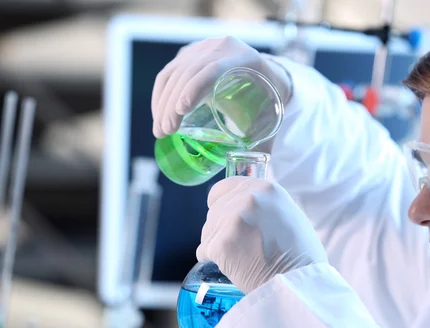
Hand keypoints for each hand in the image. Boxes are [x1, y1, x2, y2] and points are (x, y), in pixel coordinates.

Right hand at [151, 36, 291, 137]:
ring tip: (160, 131)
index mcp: (245, 58)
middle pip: (189, 72)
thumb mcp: (271, 117)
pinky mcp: (190, 54)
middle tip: (166, 132)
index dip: (194, 88)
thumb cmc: (269, 101)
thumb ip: (264, 145)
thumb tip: (255, 178)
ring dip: (163, 103)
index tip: (181, 111)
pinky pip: (169, 73)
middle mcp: (222, 47)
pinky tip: (159, 115)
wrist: (266, 74)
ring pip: (175, 73)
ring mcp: (203, 48)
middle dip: (173, 104)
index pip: (213, 69)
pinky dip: (160, 95)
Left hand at [197, 177, 327, 293]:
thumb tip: (240, 208)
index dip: (220, 204)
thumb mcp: (287, 213)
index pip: (223, 187)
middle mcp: (247, 198)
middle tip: (240, 246)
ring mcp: (233, 219)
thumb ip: (262, 205)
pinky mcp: (221, 243)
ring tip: (240, 258)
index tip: (224, 219)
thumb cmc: (299, 255)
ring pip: (207, 231)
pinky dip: (213, 260)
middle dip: (220, 229)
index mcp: (265, 188)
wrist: (297, 283)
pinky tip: (233, 266)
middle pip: (214, 211)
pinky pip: (204, 250)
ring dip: (217, 245)